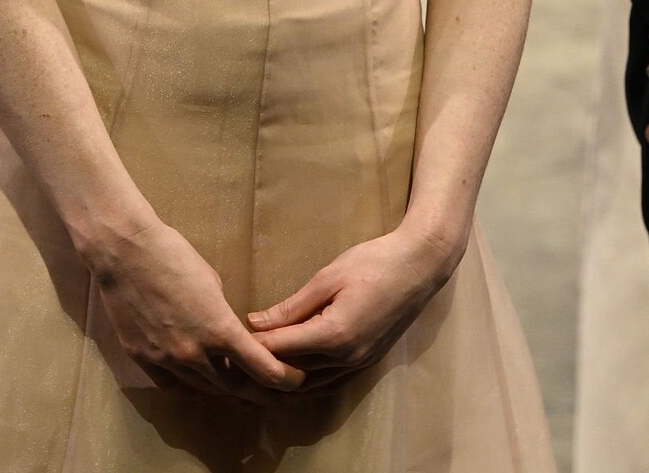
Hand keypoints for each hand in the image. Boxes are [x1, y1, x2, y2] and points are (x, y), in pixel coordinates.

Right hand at [91, 219, 305, 403]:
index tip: (296, 381)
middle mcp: (195, 354)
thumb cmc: (173, 255)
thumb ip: (222, 315)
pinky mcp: (144, 360)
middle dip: (257, 391)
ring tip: (239, 391)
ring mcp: (167, 361)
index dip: (285, 380)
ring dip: (224, 391)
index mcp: (220, 330)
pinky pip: (174, 386)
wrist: (125, 253)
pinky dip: (191, 387)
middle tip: (271, 391)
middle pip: (235, 388)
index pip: (263, 370)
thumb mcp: (211, 282)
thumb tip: (227, 332)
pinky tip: (198, 384)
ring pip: (204, 390)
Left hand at [245, 225, 459, 391]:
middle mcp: (346, 359)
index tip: (229, 339)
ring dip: (284, 378)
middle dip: (264, 367)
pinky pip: (329, 382)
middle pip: (294, 374)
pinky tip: (291, 369)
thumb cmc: (372, 263)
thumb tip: (256, 322)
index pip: (282, 350)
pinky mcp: (366, 363)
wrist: (419, 267)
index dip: (254, 347)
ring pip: (311, 385)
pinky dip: (307, 379)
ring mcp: (359, 365)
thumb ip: (292, 306)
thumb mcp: (327, 277)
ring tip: (257, 366)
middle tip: (236, 356)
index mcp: (334, 336)